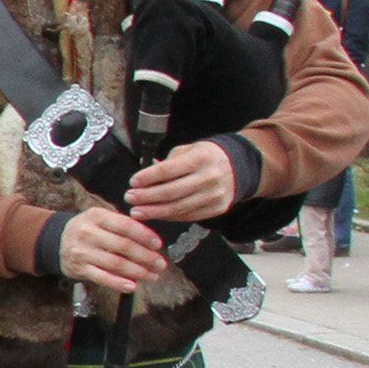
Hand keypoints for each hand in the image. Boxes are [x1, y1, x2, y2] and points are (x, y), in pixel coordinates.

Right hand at [58, 203, 168, 297]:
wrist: (55, 241)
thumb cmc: (87, 230)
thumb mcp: (101, 218)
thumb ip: (123, 224)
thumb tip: (150, 241)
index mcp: (96, 216)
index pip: (126, 226)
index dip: (145, 236)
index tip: (158, 245)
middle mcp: (87, 233)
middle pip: (123, 246)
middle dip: (146, 257)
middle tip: (160, 264)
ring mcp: (82, 252)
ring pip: (115, 263)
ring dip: (137, 272)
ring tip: (152, 276)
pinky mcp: (79, 268)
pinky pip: (102, 277)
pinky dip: (118, 283)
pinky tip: (131, 286)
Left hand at [125, 141, 240, 226]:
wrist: (239, 167)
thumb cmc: (206, 157)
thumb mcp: (188, 150)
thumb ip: (166, 163)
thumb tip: (144, 177)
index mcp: (201, 158)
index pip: (168, 170)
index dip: (148, 178)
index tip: (132, 182)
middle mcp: (210, 177)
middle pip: (171, 192)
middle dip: (146, 197)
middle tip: (129, 198)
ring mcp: (215, 195)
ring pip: (178, 208)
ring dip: (153, 212)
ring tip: (137, 211)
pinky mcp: (217, 208)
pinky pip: (187, 216)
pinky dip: (168, 216)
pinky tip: (155, 215)